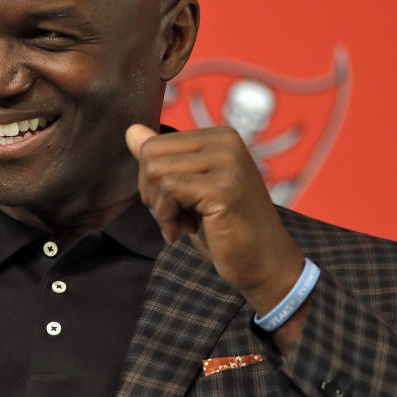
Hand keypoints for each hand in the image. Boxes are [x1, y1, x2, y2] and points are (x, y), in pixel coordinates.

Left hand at [125, 124, 304, 320]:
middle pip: (150, 155)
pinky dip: (167, 217)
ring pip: (155, 171)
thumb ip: (162, 159)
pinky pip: (169, 190)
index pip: (153, 144)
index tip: (174, 204)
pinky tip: (183, 232)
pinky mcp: (224, 186)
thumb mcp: (187, 189)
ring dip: (159, 207)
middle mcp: (226, 141)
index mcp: (218, 137)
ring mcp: (227, 162)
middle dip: (150, 192)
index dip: (151, 181)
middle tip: (175, 216)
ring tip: (182, 223)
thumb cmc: (224, 229)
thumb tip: (131, 131)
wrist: (265, 265)